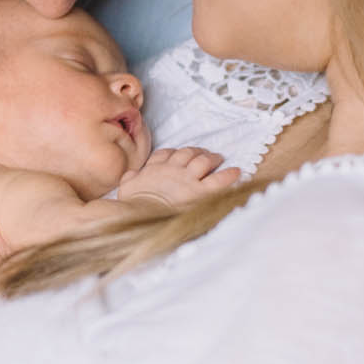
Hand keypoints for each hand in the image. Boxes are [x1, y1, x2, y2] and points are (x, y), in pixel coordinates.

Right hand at [117, 147, 242, 207]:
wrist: (139, 212)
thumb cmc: (131, 203)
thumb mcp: (126, 187)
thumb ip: (131, 179)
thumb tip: (132, 176)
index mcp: (155, 168)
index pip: (166, 154)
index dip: (174, 153)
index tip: (179, 155)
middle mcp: (173, 169)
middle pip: (187, 153)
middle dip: (196, 151)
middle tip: (203, 153)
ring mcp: (187, 178)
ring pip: (203, 160)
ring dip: (212, 158)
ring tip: (219, 158)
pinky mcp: (199, 190)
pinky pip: (218, 179)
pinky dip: (228, 175)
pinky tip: (236, 172)